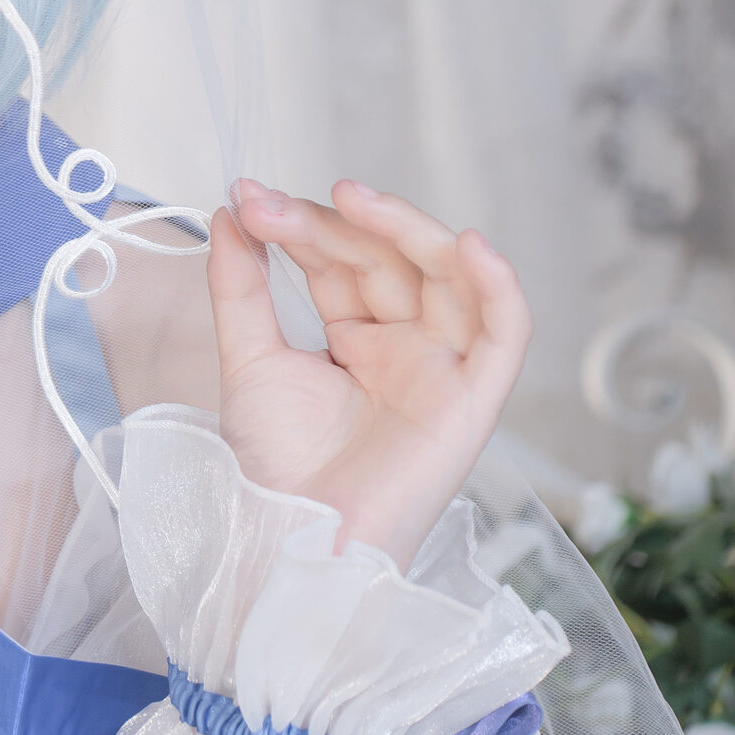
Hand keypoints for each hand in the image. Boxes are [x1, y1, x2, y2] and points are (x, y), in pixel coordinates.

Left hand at [208, 179, 529, 563]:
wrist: (292, 536)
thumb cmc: (276, 465)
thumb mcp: (248, 359)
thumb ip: (242, 287)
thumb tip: (229, 215)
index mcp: (357, 338)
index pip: (341, 261)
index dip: (299, 224)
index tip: (246, 199)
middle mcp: (406, 346)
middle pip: (387, 261)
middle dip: (330, 224)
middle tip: (270, 205)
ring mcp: (442, 368)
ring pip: (446, 279)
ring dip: (406, 230)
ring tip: (352, 198)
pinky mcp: (474, 400)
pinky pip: (504, 334)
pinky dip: (498, 288)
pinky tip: (469, 245)